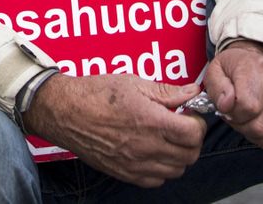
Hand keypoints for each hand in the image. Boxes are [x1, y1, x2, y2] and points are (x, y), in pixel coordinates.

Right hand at [22, 74, 205, 186]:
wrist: (65, 111)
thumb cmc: (96, 93)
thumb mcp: (134, 83)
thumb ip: (167, 91)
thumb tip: (192, 92)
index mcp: (151, 121)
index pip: (194, 133)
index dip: (197, 122)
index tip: (189, 115)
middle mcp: (146, 146)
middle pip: (190, 155)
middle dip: (192, 140)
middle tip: (181, 126)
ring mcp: (135, 164)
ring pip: (176, 170)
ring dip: (179, 155)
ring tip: (167, 138)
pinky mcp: (124, 173)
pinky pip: (156, 180)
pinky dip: (162, 169)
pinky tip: (153, 152)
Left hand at [201, 41, 262, 154]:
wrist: (256, 62)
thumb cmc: (234, 69)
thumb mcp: (215, 71)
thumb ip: (217, 89)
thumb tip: (227, 105)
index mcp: (256, 69)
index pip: (248, 106)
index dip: (233, 114)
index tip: (227, 108)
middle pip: (261, 126)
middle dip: (243, 126)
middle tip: (237, 115)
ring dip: (255, 134)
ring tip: (249, 119)